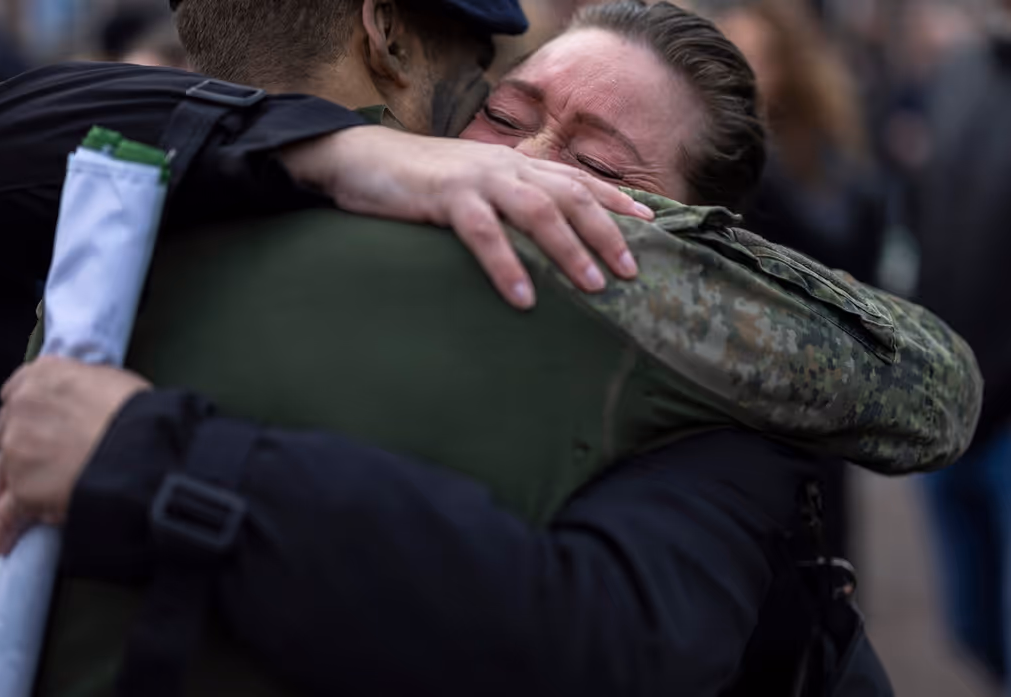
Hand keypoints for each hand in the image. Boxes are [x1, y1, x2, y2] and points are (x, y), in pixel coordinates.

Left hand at [0, 356, 149, 555]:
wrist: (142, 447)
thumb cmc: (138, 413)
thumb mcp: (110, 378)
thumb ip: (81, 385)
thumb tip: (82, 399)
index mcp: (41, 377)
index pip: (17, 392)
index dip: (30, 411)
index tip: (39, 422)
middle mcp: (20, 409)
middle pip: (8, 432)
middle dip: (22, 447)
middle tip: (44, 463)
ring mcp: (16, 451)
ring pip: (5, 472)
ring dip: (15, 485)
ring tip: (26, 504)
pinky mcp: (22, 491)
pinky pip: (7, 514)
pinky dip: (5, 529)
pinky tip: (4, 541)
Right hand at [280, 127, 652, 308]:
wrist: (359, 159)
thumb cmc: (420, 183)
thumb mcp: (474, 188)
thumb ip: (507, 205)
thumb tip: (542, 241)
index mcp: (515, 165)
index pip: (577, 179)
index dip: (616, 200)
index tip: (652, 225)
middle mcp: (507, 167)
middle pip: (571, 196)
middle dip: (606, 233)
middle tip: (632, 272)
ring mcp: (478, 179)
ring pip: (539, 211)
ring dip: (570, 250)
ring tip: (595, 288)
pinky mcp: (446, 196)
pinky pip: (485, 233)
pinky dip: (507, 265)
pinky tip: (524, 297)